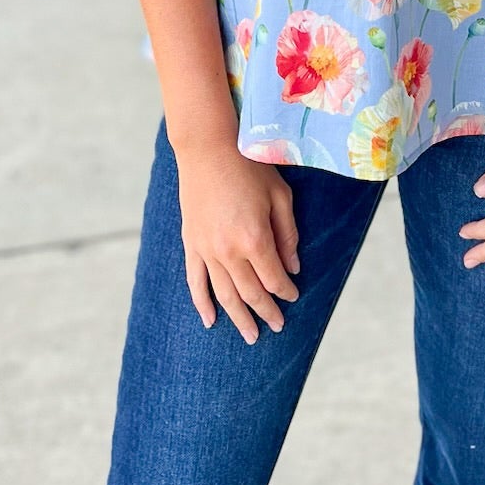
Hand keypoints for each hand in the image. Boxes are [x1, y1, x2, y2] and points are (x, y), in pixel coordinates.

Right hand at [175, 138, 300, 342]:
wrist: (207, 149)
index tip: (293, 296)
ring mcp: (206, 250)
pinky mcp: (191, 244)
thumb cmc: (249, 167)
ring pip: (224, 294)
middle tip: (277, 327)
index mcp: (255, 239)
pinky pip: (195, 281)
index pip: (274, 279)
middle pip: (251, 293)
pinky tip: (210, 320)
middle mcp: (229, 251)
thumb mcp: (280, 196)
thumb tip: (293, 268)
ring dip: (239, 318)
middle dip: (266, 312)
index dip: (286, 292)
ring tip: (250, 336)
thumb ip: (287, 235)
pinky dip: (202, 303)